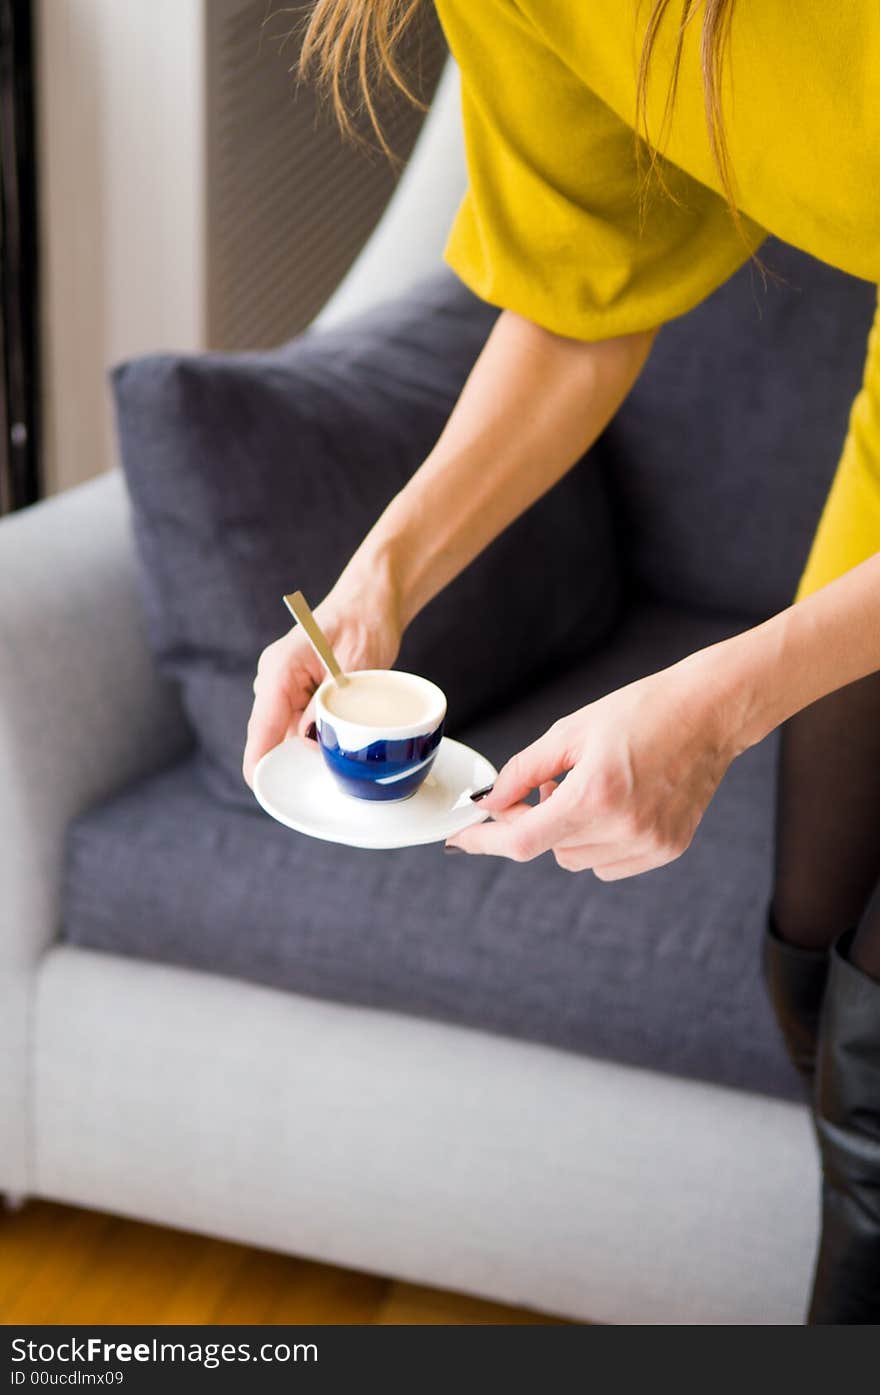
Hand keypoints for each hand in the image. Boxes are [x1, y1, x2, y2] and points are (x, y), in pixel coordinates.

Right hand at [242, 578, 401, 787]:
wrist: (369, 602)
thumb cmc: (363, 622)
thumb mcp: (354, 664)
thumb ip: (329, 704)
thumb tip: (309, 742)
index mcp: (280, 668)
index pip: (261, 723)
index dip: (259, 758)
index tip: (261, 786)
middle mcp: (274, 679)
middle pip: (271, 733)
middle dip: (291, 759)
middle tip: (324, 776)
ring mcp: (283, 686)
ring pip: (287, 731)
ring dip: (308, 747)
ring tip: (340, 751)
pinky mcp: (296, 693)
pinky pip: (299, 724)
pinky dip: (316, 736)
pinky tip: (338, 740)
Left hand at [446, 653, 747, 878]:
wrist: (708, 714)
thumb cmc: (640, 712)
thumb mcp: (570, 732)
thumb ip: (522, 772)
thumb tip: (488, 803)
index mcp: (595, 795)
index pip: (523, 841)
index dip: (485, 842)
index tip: (461, 839)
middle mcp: (623, 828)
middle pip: (548, 848)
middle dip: (535, 821)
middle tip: (548, 785)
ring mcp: (649, 845)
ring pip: (576, 859)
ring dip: (568, 832)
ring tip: (590, 788)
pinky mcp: (667, 850)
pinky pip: (608, 863)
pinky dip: (598, 841)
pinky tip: (616, 804)